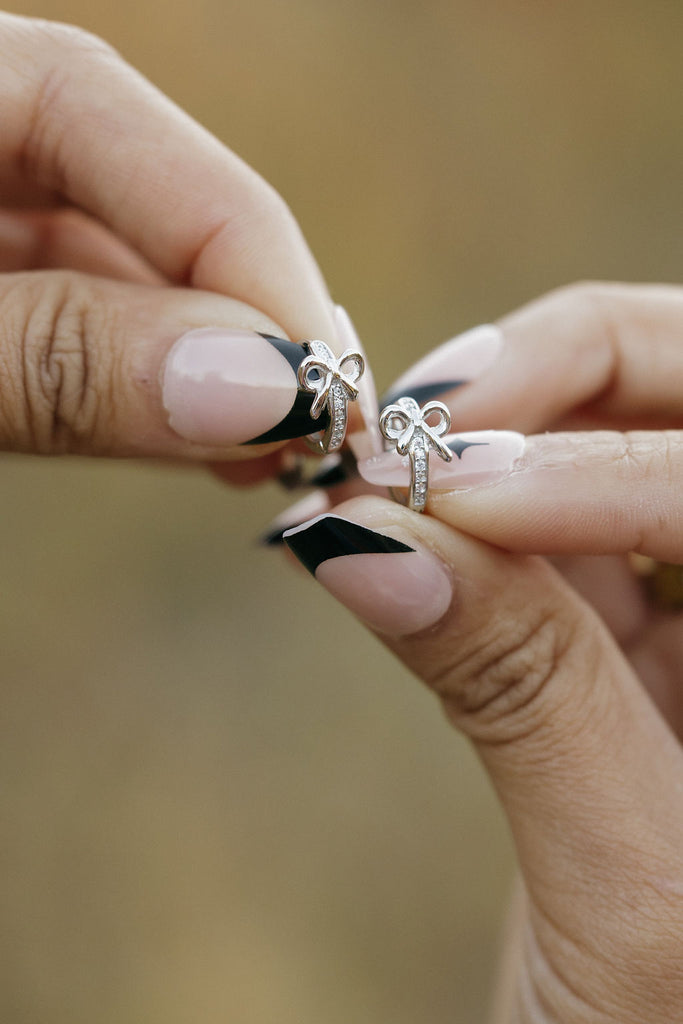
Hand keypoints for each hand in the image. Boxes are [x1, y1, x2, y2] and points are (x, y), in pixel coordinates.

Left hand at [0, 13, 338, 470]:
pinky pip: (73, 319)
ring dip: (202, 361)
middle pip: (125, 187)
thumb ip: (63, 355)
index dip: (237, 242)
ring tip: (271, 448)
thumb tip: (266, 387)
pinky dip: (143, 383)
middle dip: (236, 310)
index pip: (101, 105)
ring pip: (109, 265)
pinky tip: (204, 437)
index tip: (320, 376)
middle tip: (318, 422)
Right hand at [283, 283, 682, 1021]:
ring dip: (510, 442)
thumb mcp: (630, 898)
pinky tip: (410, 527)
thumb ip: (519, 694)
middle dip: (572, 383)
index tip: (456, 498)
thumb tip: (364, 541)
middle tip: (432, 416)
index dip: (609, 473)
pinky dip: (485, 528)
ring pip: (633, 451)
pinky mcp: (648, 651)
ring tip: (394, 464)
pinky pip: (571, 547)